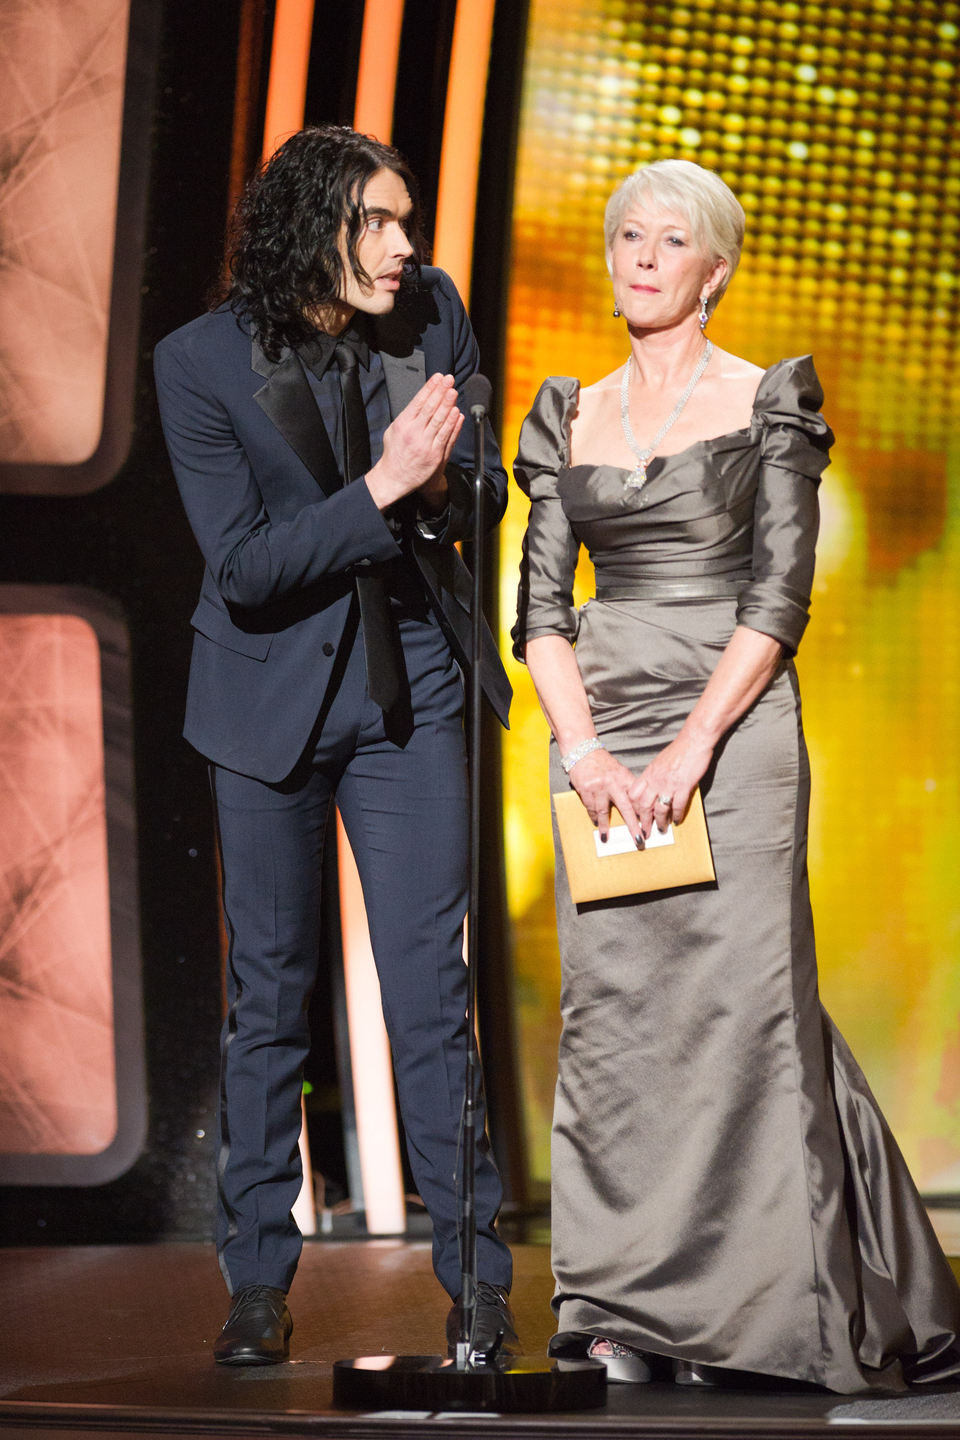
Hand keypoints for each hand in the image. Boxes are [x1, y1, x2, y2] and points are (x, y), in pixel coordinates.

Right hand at [365, 373, 463, 510]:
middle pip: (431, 408)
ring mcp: (426, 445)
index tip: (438, 377)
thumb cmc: (395, 453)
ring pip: (440, 421)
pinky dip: (453, 425)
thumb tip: (422, 400)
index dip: (430, 388)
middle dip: (441, 392)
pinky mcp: (435, 456)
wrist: (395, 478)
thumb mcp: (394, 430)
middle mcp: (414, 433)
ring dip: (448, 405)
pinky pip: (447, 437)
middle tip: (449, 380)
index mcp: (403, 424)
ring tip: (454, 392)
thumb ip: (408, 416)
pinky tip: (457, 414)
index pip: (419, 401)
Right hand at [568, 747, 644, 846]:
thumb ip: (628, 786)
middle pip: (626, 809)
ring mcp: (599, 787)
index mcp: (624, 778)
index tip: (651, 826)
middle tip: (639, 840)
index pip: (638, 798)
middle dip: (633, 826)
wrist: (582, 751)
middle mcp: (613, 783)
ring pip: (604, 812)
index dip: (645, 813)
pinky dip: (593, 817)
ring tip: (606, 838)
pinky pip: (591, 808)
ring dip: (605, 826)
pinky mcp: (586, 790)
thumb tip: (638, 804)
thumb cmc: (602, 763)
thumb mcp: (619, 771)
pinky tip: (596, 823)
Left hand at [625, 732, 713, 837]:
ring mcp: (669, 784)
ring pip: (660, 809)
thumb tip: (650, 786)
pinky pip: (678, 806)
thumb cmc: (679, 749)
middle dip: (643, 821)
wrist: (694, 740)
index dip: (633, 807)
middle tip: (645, 831)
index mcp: (649, 773)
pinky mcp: (684, 786)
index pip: (633, 794)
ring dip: (660, 822)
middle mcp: (656, 780)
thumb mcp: (659, 761)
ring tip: (661, 829)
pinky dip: (677, 815)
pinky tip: (677, 821)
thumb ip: (653, 775)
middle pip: (644, 805)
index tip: (635, 816)